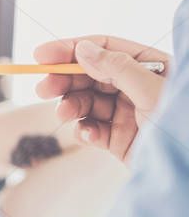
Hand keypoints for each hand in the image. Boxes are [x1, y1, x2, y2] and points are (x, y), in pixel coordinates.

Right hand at [34, 35, 169, 162]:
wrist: (186, 166)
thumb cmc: (180, 124)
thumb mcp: (151, 89)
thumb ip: (117, 68)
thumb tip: (83, 49)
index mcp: (149, 66)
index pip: (104, 50)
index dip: (71, 49)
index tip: (41, 55)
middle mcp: (135, 87)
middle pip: (89, 76)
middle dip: (64, 81)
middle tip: (43, 89)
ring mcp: (125, 113)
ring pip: (86, 102)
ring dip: (70, 106)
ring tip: (64, 114)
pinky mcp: (117, 138)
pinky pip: (91, 129)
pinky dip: (84, 131)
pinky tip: (90, 135)